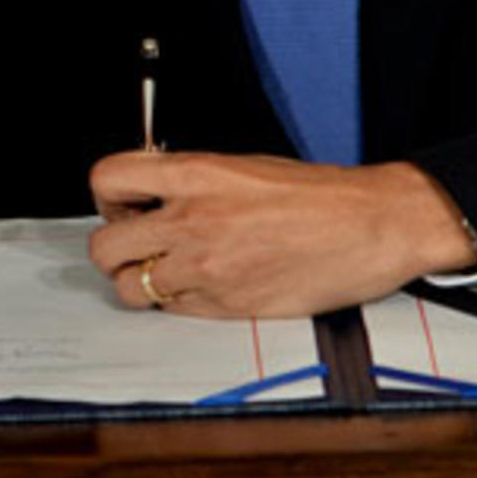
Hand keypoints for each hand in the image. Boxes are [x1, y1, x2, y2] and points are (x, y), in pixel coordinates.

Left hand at [89, 152, 476, 317]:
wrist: (371, 226)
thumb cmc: (318, 197)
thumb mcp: (243, 166)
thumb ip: (190, 181)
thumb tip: (152, 197)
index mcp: (196, 175)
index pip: (108, 179)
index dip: (108, 198)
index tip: (125, 206)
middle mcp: (191, 221)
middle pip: (105, 248)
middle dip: (117, 250)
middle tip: (141, 246)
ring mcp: (205, 268)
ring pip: (131, 289)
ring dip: (143, 282)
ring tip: (173, 271)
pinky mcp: (224, 306)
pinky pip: (171, 310)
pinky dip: (178, 302)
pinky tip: (207, 284)